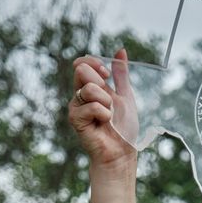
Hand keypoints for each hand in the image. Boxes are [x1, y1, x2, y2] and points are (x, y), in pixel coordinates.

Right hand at [69, 49, 137, 168]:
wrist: (121, 151)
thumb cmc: (123, 128)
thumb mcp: (126, 95)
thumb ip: (121, 75)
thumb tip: (121, 51)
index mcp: (91, 87)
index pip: (82, 63)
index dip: (94, 63)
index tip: (107, 73)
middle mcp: (80, 95)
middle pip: (81, 70)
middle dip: (101, 83)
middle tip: (109, 100)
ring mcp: (76, 107)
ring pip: (88, 88)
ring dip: (106, 102)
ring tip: (109, 116)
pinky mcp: (75, 119)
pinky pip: (90, 106)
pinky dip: (103, 114)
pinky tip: (104, 123)